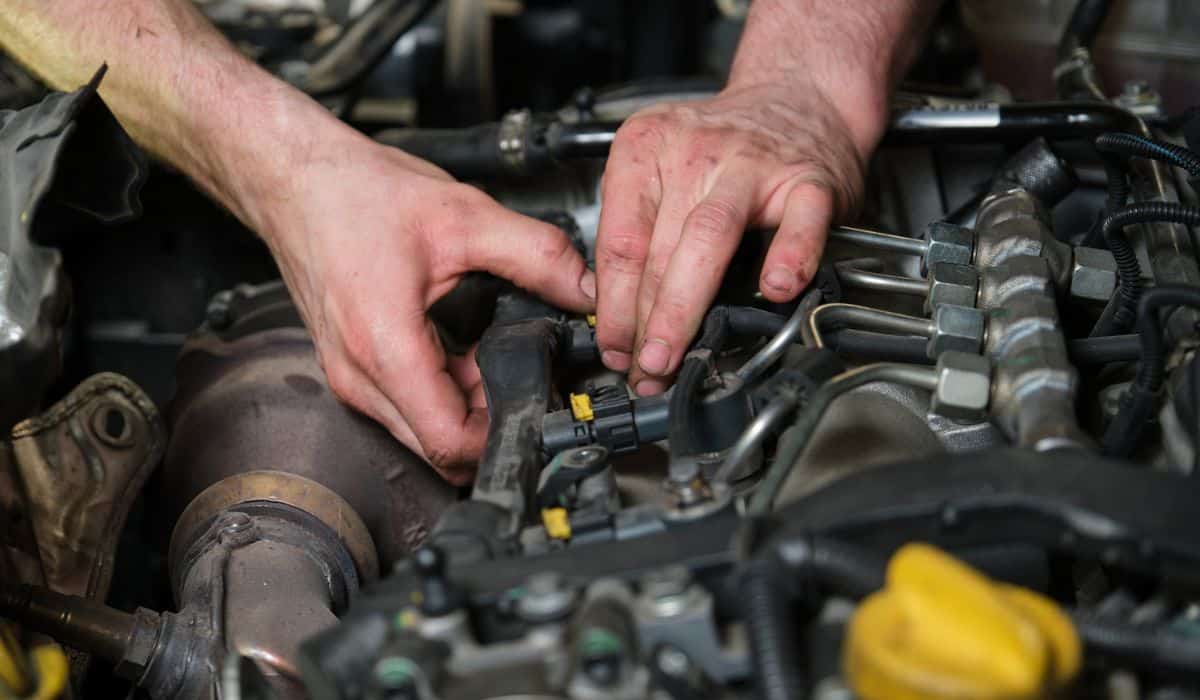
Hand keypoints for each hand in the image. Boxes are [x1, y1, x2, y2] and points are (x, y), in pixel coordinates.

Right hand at [260, 134, 594, 483]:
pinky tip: (462, 353)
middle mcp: (358, 376)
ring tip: (493, 358)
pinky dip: (443, 394)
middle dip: (491, 423)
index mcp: (383, 345)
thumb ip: (537, 256)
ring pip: (421, 434)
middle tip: (525, 379)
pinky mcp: (349, 371)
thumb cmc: (357, 193)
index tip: (539, 407)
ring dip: (467, 410)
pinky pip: (405, 409)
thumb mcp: (465, 216)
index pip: (450, 441)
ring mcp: (348, 379)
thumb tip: (586, 292)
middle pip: (438, 450)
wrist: (295, 179)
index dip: (505, 435)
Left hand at [593, 81, 871, 394]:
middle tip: (642, 368)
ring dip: (685, 305)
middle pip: (656, 247)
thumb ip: (639, 230)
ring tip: (676, 352)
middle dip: (643, 320)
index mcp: (645, 149)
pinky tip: (777, 288)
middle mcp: (694, 151)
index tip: (614, 348)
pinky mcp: (808, 179)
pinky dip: (789, 255)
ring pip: (709, 236)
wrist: (799, 97)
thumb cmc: (725, 148)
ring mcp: (752, 163)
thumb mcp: (662, 171)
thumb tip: (617, 315)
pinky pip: (798, 220)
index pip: (618, 241)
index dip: (612, 306)